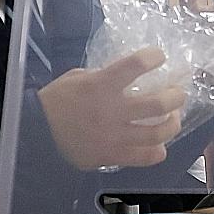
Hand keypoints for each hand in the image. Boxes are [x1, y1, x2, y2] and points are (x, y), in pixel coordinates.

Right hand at [38, 48, 186, 169]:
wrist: (36, 134)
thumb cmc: (57, 101)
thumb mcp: (79, 78)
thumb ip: (105, 76)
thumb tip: (130, 75)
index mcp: (100, 86)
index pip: (135, 65)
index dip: (153, 57)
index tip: (159, 56)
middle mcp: (111, 111)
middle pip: (158, 104)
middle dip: (175, 96)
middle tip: (177, 93)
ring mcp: (113, 137)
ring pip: (157, 134)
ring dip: (173, 124)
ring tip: (173, 117)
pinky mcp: (111, 157)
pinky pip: (144, 158)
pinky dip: (157, 151)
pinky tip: (159, 145)